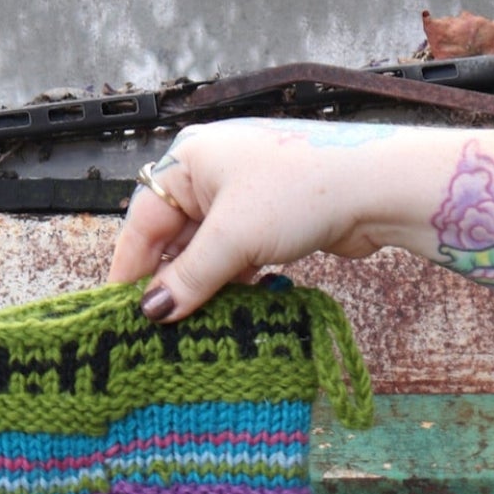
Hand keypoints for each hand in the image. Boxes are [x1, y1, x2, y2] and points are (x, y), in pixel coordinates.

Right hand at [109, 120, 401, 320]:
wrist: (375, 188)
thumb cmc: (301, 191)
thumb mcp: (234, 239)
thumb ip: (189, 279)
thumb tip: (152, 313)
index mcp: (189, 161)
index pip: (142, 221)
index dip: (130, 269)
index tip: (118, 312)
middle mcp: (210, 174)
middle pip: (172, 239)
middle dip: (168, 284)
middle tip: (154, 332)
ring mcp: (241, 198)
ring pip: (204, 253)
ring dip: (200, 289)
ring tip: (190, 329)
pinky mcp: (267, 222)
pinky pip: (233, 258)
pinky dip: (228, 284)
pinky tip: (226, 313)